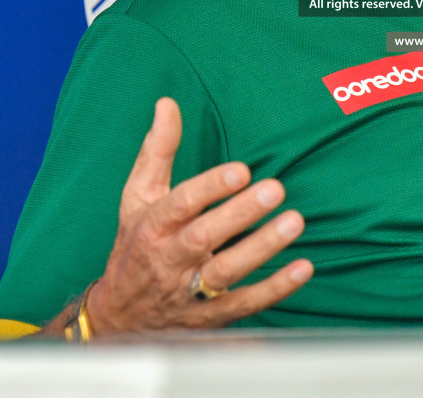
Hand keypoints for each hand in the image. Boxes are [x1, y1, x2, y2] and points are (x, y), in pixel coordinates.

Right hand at [83, 98, 312, 332]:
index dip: (210, 187)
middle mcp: (169, 259)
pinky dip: (274, 288)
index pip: (180, 204)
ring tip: (294, 221)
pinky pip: (245, 304)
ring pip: (227, 272)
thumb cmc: (135, 245)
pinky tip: (303, 268)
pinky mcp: (210, 317)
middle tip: (275, 188)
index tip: (241, 170)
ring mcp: (189, 292)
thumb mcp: (137, 196)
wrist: (120, 318)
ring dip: (262, 248)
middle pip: (204, 237)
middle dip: (240, 214)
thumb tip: (167, 103)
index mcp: (153, 225)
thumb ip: (157, 150)